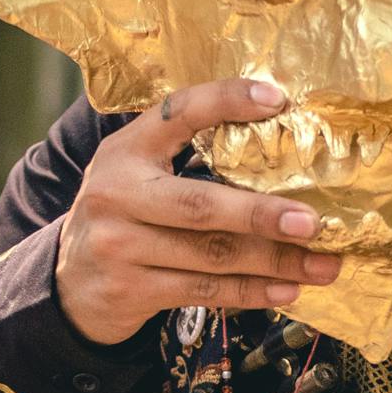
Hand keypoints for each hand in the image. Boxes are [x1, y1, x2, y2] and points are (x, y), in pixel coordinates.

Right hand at [55, 77, 340, 346]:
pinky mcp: (130, 290)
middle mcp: (117, 194)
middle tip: (313, 222)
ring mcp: (119, 246)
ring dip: (274, 263)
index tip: (277, 99)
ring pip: (211, 255)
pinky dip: (250, 292)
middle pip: (201, 205)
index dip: (226, 101)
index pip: (178, 112)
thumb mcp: (139, 174)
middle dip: (263, 214)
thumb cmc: (125, 217)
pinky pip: (203, 291)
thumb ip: (186, 159)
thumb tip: (279, 151)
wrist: (70, 284)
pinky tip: (287, 291)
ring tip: (321, 266)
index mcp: (126, 150)